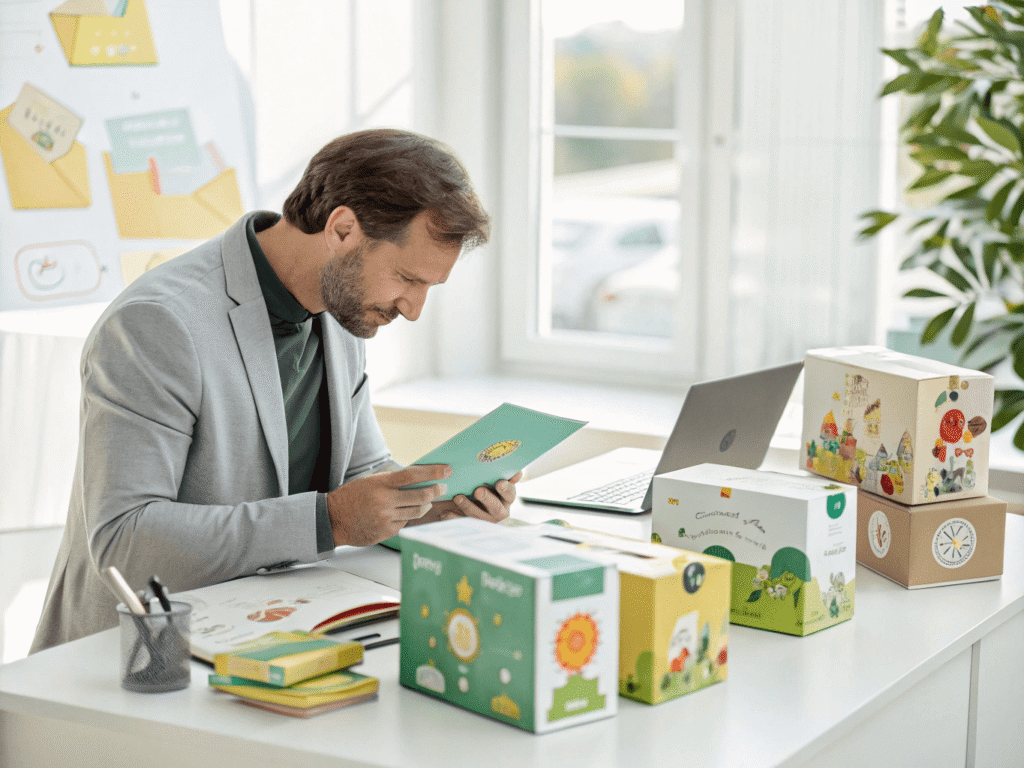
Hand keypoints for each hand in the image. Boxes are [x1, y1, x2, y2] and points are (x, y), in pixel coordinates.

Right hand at [327, 464, 451, 545]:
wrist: (333, 519)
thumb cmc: (352, 496)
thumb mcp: (370, 481)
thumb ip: (392, 481)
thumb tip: (417, 478)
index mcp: (380, 484)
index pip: (412, 475)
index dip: (432, 472)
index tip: (447, 470)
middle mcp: (385, 501)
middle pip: (420, 496)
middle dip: (435, 491)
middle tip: (443, 487)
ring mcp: (386, 518)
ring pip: (416, 511)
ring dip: (426, 505)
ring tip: (429, 499)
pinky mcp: (387, 531)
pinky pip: (405, 523)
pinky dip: (408, 517)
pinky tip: (405, 513)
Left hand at [409, 471, 522, 526]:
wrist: (469, 503)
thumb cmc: (484, 485)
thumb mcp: (494, 480)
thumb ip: (504, 475)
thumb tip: (518, 471)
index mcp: (506, 498)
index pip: (510, 494)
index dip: (506, 489)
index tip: (499, 483)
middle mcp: (498, 511)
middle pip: (496, 507)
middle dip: (487, 499)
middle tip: (478, 491)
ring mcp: (484, 521)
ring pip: (478, 516)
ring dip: (468, 506)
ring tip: (458, 497)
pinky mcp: (470, 526)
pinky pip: (461, 524)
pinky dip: (453, 518)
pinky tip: (445, 513)